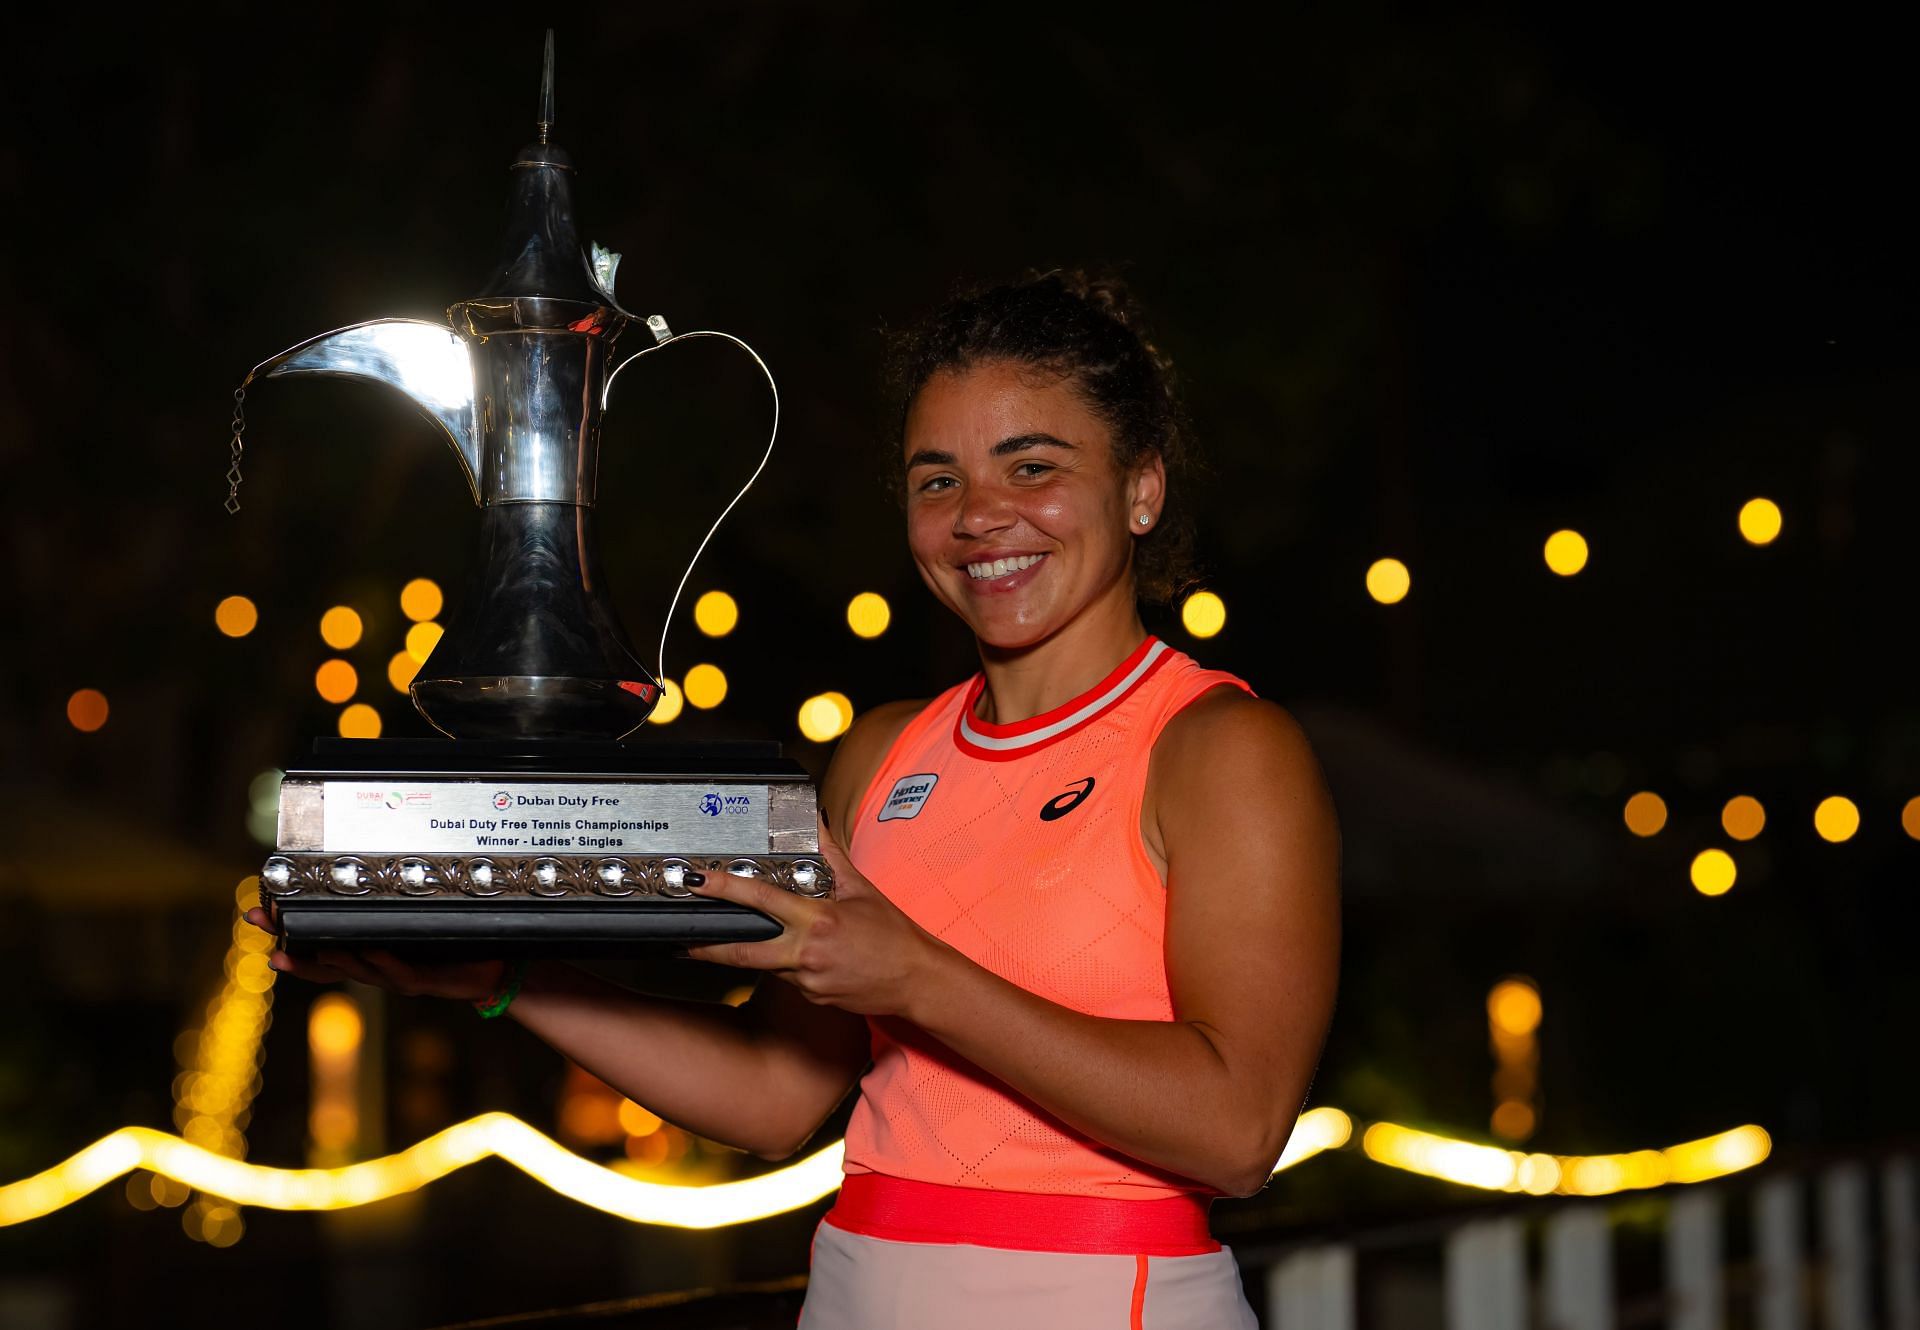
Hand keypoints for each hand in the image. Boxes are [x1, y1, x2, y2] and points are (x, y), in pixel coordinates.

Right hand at [242, 906, 509, 1002]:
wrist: (492, 973)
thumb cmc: (451, 947)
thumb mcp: (416, 925)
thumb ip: (390, 907)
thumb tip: (365, 871)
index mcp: (370, 953)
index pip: (319, 947)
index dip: (288, 935)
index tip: (258, 916)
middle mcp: (377, 968)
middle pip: (326, 964)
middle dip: (293, 954)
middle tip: (263, 940)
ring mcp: (397, 976)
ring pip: (357, 971)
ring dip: (330, 960)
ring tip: (300, 950)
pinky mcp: (424, 981)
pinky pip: (400, 972)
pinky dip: (385, 962)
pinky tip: (370, 950)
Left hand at [684, 817, 944, 1018]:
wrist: (916, 979)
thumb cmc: (893, 935)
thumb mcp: (862, 889)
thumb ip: (832, 857)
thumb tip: (816, 825)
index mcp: (818, 919)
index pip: (761, 900)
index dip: (724, 890)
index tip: (699, 882)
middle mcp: (807, 952)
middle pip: (743, 952)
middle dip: (709, 947)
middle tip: (683, 941)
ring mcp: (808, 981)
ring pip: (768, 966)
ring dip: (764, 952)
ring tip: (779, 941)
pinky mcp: (812, 999)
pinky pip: (790, 980)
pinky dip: (792, 966)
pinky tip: (815, 959)